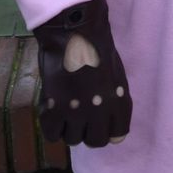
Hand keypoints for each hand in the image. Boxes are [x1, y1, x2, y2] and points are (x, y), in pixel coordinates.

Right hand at [32, 0, 131, 146]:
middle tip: (80, 117)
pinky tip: (53, 110)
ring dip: (68, 128)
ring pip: (72, 140)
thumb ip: (114, 102)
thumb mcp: (116, 76)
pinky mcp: (54, 109)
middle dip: (87, 132)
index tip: (98, 122)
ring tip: (65, 108)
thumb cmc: (97, 48)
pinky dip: (51, 126)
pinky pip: (52, 135)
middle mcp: (101, 112)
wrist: (74, 31)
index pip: (117, 136)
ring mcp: (76, 113)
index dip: (106, 130)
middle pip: (95, 142)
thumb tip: (111, 128)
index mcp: (121, 102)